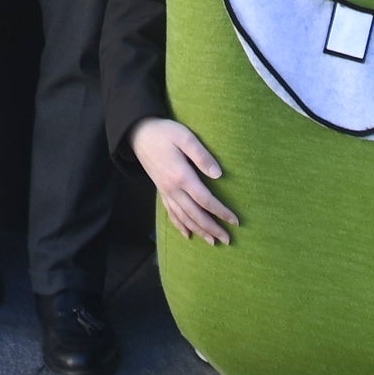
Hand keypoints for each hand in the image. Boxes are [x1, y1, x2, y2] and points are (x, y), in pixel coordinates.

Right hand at [134, 117, 237, 244]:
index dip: (221, 212)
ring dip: (199, 231)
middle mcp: (173, 189)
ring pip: (184, 218)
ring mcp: (166, 192)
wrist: (139, 134)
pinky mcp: (161, 191)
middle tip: (228, 240)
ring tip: (212, 242)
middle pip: (195, 215)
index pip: (205, 200)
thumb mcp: (185, 137)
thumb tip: (219, 175)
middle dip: (212, 229)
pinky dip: (180, 226)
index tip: (235, 221)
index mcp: (182, 176)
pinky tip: (188, 234)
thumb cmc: (165, 133)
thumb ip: (202, 156)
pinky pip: (171, 213)